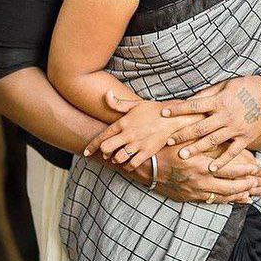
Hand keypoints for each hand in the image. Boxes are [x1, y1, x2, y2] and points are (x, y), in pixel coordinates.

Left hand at [82, 90, 204, 168]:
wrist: (173, 118)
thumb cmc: (154, 110)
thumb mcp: (135, 104)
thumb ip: (118, 103)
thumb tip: (106, 94)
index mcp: (123, 123)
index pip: (102, 136)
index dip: (92, 146)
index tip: (86, 153)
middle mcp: (128, 134)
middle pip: (107, 149)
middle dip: (104, 153)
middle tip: (106, 153)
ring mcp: (137, 144)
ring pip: (118, 158)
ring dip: (116, 159)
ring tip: (118, 157)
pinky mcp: (147, 152)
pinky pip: (132, 164)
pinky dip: (128, 166)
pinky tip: (129, 162)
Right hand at [110, 143, 260, 204]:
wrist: (143, 165)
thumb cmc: (164, 146)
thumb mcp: (183, 134)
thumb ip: (202, 131)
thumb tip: (220, 123)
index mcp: (200, 163)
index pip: (230, 167)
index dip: (246, 169)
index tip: (259, 167)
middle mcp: (199, 180)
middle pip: (231, 185)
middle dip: (249, 184)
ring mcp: (194, 191)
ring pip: (224, 196)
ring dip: (242, 195)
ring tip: (257, 193)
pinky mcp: (189, 197)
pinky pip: (213, 201)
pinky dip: (228, 200)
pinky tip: (240, 200)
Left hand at [160, 76, 260, 172]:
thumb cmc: (248, 85)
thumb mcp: (227, 84)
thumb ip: (209, 92)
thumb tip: (191, 98)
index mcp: (219, 101)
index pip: (193, 105)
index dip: (177, 109)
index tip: (163, 113)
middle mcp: (225, 116)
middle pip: (199, 127)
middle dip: (182, 134)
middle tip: (168, 141)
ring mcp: (236, 128)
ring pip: (213, 141)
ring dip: (197, 149)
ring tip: (183, 155)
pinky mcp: (247, 137)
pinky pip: (233, 152)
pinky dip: (222, 160)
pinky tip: (211, 167)